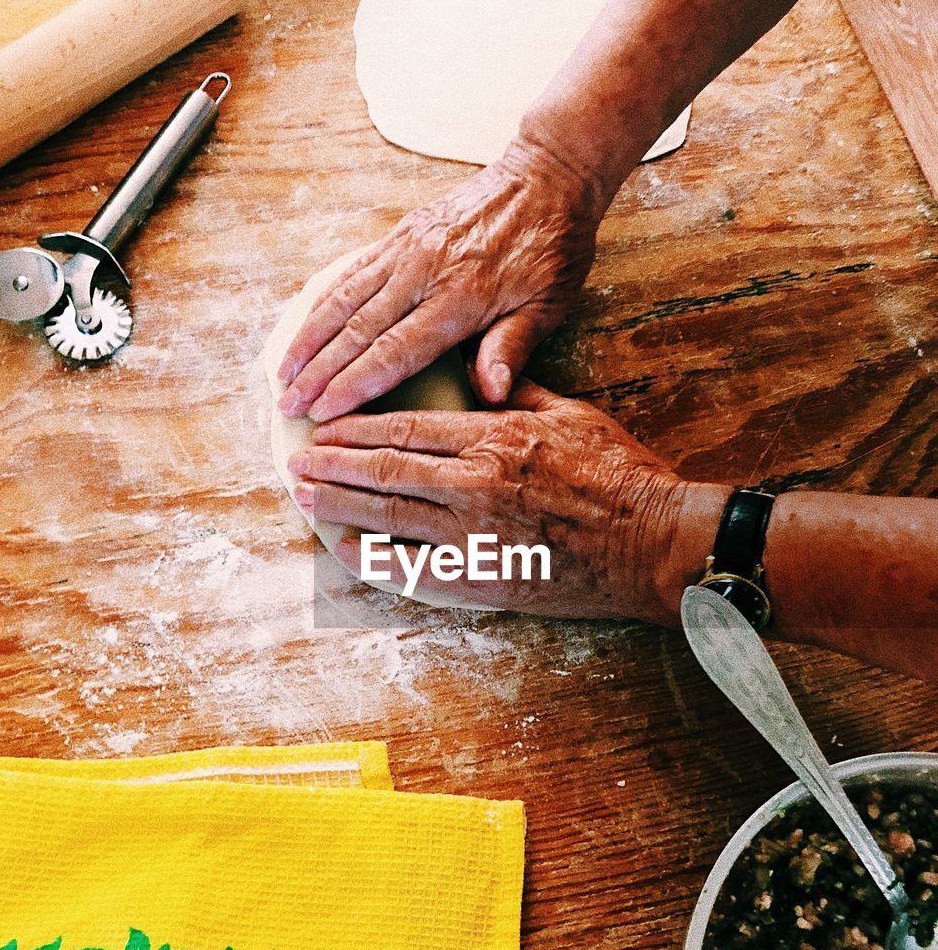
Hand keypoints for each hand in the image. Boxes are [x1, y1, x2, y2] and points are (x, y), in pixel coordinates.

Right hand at [277, 137, 604, 422]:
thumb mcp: (550, 303)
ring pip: (344, 299)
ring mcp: (408, 248)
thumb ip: (513, 347)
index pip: (394, 351)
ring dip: (309, 339)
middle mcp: (425, 271)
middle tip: (288, 405)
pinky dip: (323, 301)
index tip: (323, 412)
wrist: (548, 172)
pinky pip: (352, 271)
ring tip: (283, 372)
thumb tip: (490, 394)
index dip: (353, 385)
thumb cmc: (554, 245)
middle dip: (318, 373)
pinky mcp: (402, 233)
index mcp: (461, 297)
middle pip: (357, 330)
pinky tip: (307, 325)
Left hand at [289, 380, 725, 619]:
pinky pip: (413, 570)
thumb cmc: (620, 475)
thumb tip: (481, 371)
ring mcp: (475, 535)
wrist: (653, 542)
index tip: (327, 424)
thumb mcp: (572, 413)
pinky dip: (374, 558)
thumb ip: (518, 390)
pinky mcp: (482, 578)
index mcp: (494, 436)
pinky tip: (346, 547)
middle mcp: (474, 483)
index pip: (407, 426)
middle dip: (333, 463)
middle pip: (385, 468)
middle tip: (296, 460)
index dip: (358, 426)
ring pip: (388, 514)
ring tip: (304, 494)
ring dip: (339, 502)